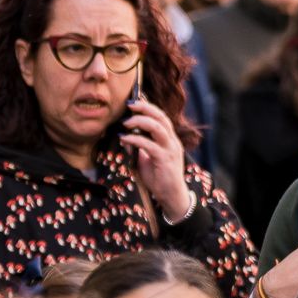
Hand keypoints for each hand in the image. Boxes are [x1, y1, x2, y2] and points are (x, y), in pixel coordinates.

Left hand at [121, 96, 197, 221]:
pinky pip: (149, 145)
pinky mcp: (165, 160)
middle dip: (144, 108)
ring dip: (140, 122)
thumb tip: (124, 136)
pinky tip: (124, 139)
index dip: (148, 106)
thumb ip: (139, 147)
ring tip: (125, 123)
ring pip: (157, 128)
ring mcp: (171, 150)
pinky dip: (135, 140)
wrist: (171, 196)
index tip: (133, 101)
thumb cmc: (158, 178)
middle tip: (129, 105)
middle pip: (161, 117)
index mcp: (170, 139)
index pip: (161, 117)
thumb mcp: (146, 159)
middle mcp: (172, 142)